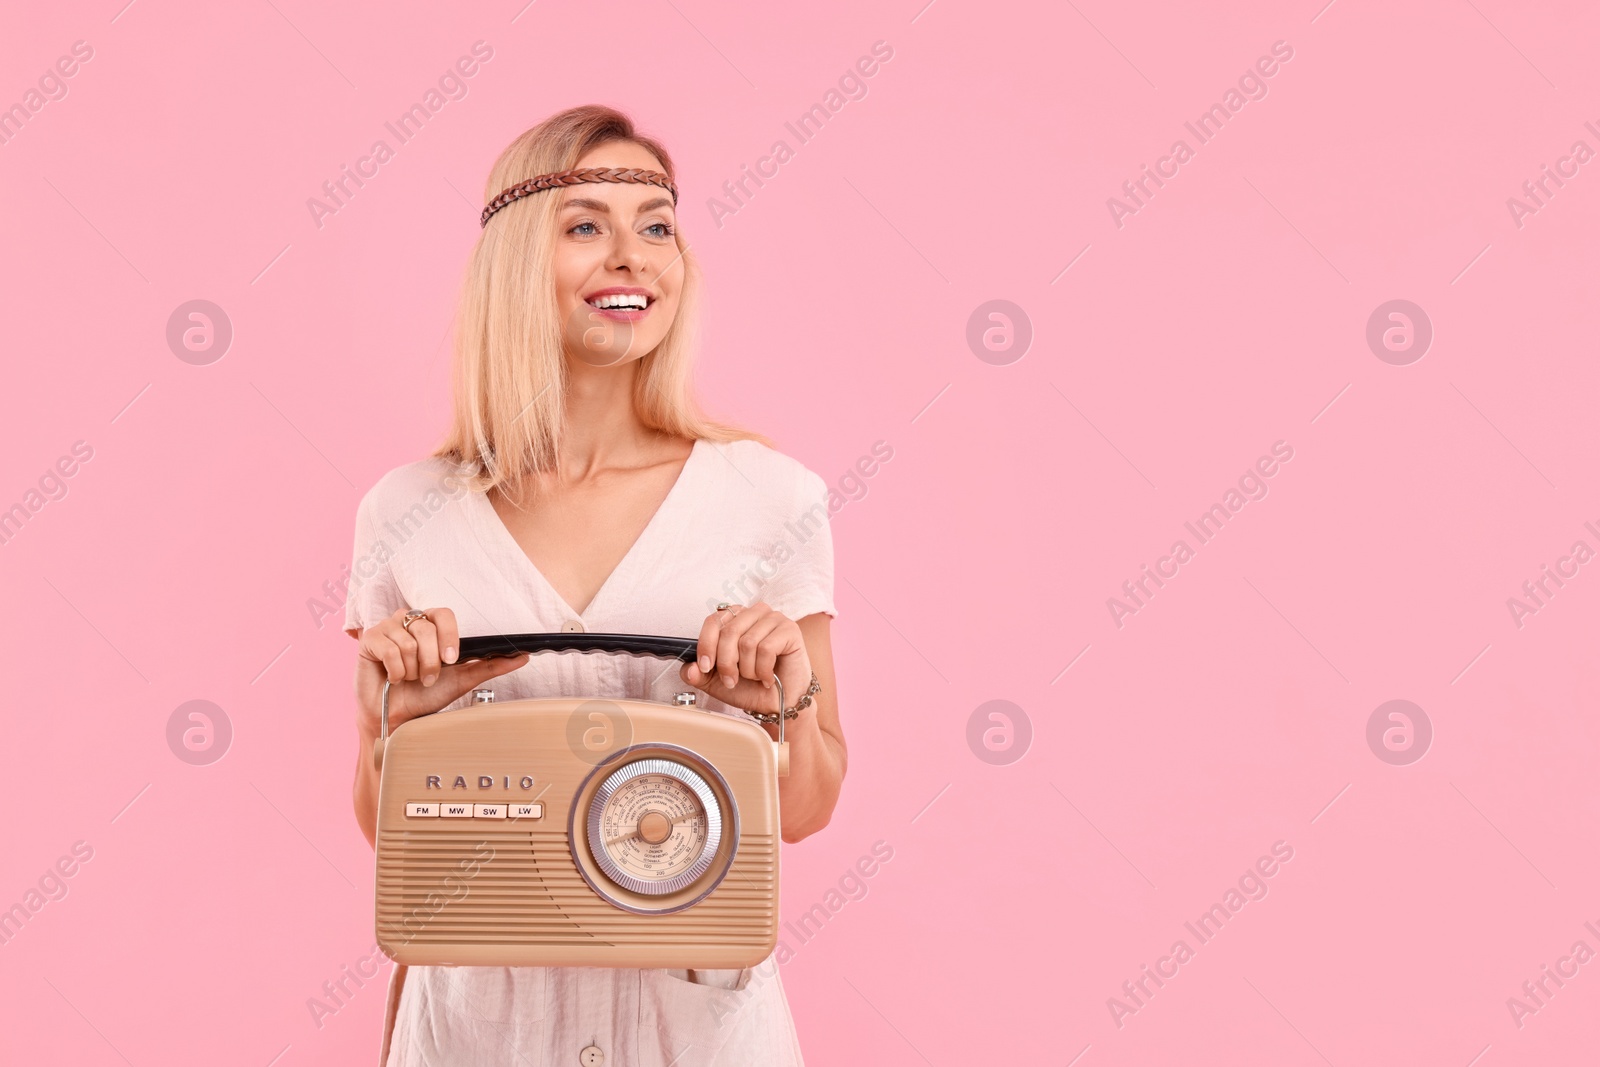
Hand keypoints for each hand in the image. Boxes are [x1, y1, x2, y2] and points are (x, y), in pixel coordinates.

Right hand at [354, 606, 529, 735]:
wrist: (397, 716)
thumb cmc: (426, 695)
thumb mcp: (462, 680)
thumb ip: (491, 666)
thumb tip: (523, 657)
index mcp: (431, 625)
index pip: (444, 614)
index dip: (449, 636)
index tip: (451, 660)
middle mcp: (408, 621)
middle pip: (426, 628)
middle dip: (430, 661)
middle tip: (426, 678)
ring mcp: (387, 628)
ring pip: (408, 641)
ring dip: (412, 669)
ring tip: (408, 678)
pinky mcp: (369, 639)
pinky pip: (388, 648)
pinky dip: (396, 671)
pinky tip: (393, 678)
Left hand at [678, 602, 811, 719]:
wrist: (778, 704)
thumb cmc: (752, 688)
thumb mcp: (717, 682)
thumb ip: (699, 674)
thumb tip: (689, 668)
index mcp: (735, 619)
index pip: (714, 621)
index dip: (706, 645)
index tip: (705, 667)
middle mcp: (754, 614)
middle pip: (729, 632)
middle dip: (726, 663)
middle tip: (732, 680)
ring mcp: (774, 619)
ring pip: (747, 642)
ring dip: (747, 669)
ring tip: (755, 677)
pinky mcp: (790, 630)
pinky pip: (766, 648)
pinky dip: (763, 670)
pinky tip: (768, 677)